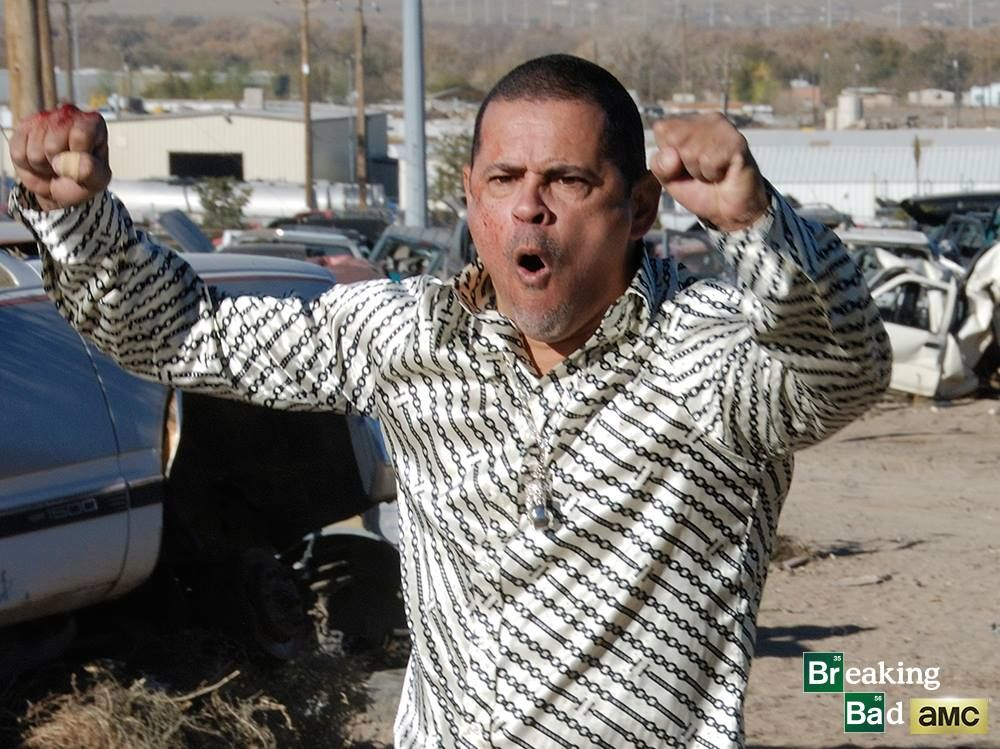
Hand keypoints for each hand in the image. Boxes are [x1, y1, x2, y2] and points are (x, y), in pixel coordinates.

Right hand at [10, 104, 110, 210]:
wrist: (64, 184)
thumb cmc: (85, 177)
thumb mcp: (97, 179)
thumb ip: (90, 171)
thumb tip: (67, 161)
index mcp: (93, 122)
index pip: (79, 135)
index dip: (77, 157)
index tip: (83, 162)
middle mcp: (68, 114)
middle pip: (52, 146)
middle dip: (58, 165)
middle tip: (67, 166)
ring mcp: (43, 118)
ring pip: (35, 153)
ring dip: (44, 167)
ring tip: (55, 164)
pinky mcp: (23, 128)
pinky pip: (19, 154)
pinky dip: (28, 166)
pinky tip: (41, 161)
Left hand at [651, 113, 768, 231]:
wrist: (730, 210)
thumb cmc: (700, 189)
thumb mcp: (669, 179)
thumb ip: (659, 165)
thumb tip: (670, 153)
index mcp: (688, 122)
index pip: (661, 129)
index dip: (667, 156)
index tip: (683, 166)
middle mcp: (707, 119)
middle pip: (674, 138)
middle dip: (683, 164)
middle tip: (700, 171)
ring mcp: (723, 128)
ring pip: (691, 150)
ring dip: (699, 171)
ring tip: (712, 173)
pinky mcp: (737, 141)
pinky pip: (709, 160)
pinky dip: (712, 174)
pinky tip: (723, 173)